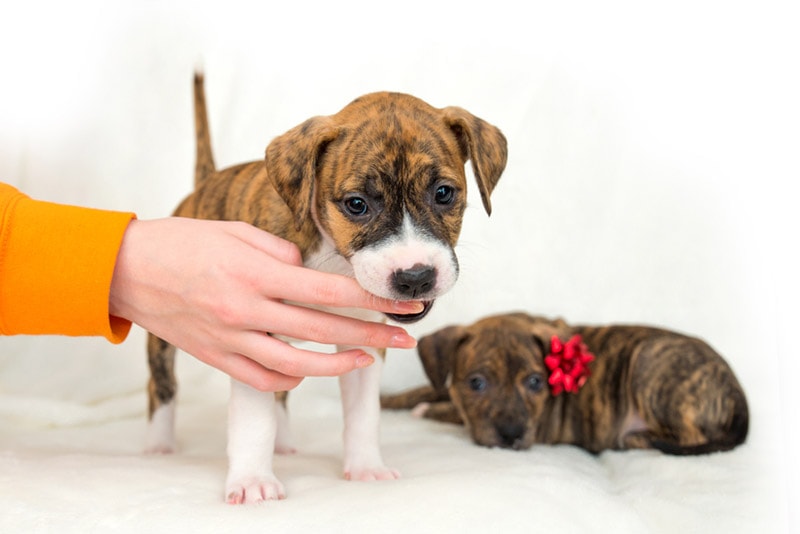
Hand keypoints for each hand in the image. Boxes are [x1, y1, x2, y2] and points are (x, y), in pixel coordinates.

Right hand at [109, 218, 421, 390]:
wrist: (126, 271)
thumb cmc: (182, 243)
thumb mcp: (235, 231)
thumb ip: (279, 251)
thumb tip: (308, 271)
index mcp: (256, 273)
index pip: (330, 291)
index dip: (373, 299)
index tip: (402, 302)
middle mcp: (247, 309)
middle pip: (324, 329)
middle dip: (373, 334)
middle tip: (406, 336)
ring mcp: (231, 339)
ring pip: (298, 363)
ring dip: (339, 363)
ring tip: (368, 358)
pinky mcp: (216, 358)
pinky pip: (264, 377)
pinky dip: (293, 377)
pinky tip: (311, 369)